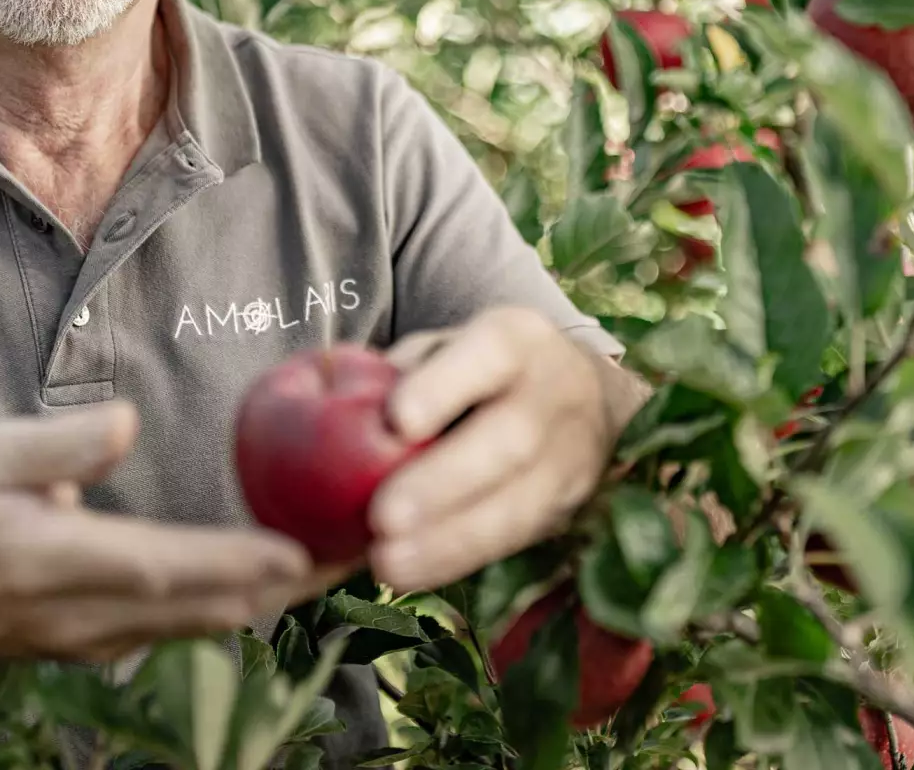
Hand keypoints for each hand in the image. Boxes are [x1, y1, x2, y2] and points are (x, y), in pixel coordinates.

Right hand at [0, 402, 323, 672]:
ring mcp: (114, 639)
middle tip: (367, 541)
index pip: (161, 566)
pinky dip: (253, 598)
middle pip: (212, 605)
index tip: (300, 549)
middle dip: (294, 580)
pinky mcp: (126, 643)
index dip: (234, 560)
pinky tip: (293, 568)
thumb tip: (127, 421)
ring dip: (284, 592)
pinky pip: (203, 624)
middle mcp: (95, 614)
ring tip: (351, 550)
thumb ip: (56, 444)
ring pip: (217, 621)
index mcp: (59, 561)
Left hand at [367, 308, 627, 590]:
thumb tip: (328, 397)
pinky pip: (514, 540)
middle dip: (444, 482)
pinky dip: (458, 560)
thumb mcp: (450, 348)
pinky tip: (412, 575)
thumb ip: (402, 370)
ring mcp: (571, 455)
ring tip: (388, 563)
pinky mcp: (568, 507)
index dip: (446, 387)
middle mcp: (555, 392)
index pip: (489, 352)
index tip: (397, 421)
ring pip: (518, 503)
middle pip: (509, 440)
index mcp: (518, 338)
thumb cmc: (484, 372)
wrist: (585, 398)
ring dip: (450, 540)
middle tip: (383, 518)